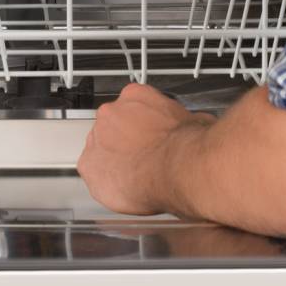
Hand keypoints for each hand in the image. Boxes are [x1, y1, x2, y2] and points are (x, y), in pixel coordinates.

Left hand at [78, 82, 204, 215]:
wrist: (177, 168)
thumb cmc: (187, 145)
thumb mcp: (197, 119)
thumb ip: (183, 120)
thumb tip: (195, 122)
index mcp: (135, 96)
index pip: (131, 108)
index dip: (142, 125)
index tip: (149, 137)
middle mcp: (111, 113)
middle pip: (112, 128)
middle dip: (125, 143)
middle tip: (143, 158)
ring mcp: (96, 138)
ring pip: (101, 151)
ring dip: (115, 162)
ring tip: (136, 177)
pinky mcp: (88, 166)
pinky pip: (93, 174)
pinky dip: (106, 182)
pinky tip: (124, 189)